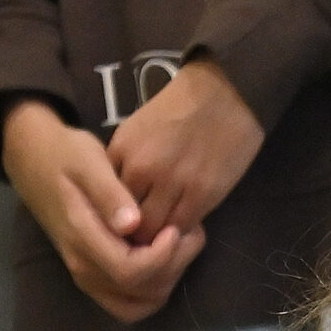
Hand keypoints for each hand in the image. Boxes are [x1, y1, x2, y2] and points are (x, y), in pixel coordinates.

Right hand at [1, 99, 203, 321]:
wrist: (33, 159)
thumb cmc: (64, 155)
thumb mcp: (88, 161)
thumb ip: (110, 194)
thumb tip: (132, 225)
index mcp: (81, 238)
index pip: (131, 272)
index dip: (162, 257)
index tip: (174, 229)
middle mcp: (83, 266)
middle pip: (142, 292)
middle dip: (175, 266)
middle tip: (187, 232)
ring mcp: (87, 276)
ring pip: (141, 303)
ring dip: (169, 279)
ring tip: (179, 244)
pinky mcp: (94, 276)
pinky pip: (131, 302)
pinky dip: (155, 288)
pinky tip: (165, 257)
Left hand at [106, 57, 264, 235]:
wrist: (223, 95)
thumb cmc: (180, 106)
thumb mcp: (138, 128)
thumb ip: (127, 159)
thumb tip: (122, 190)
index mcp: (122, 151)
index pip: (107, 197)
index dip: (114, 214)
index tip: (123, 220)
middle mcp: (142, 170)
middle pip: (129, 219)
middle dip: (134, 231)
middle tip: (144, 235)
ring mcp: (174, 184)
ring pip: (157, 229)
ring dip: (160, 235)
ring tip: (165, 235)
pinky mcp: (204, 194)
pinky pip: (185, 226)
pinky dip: (183, 231)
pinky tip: (185, 225)